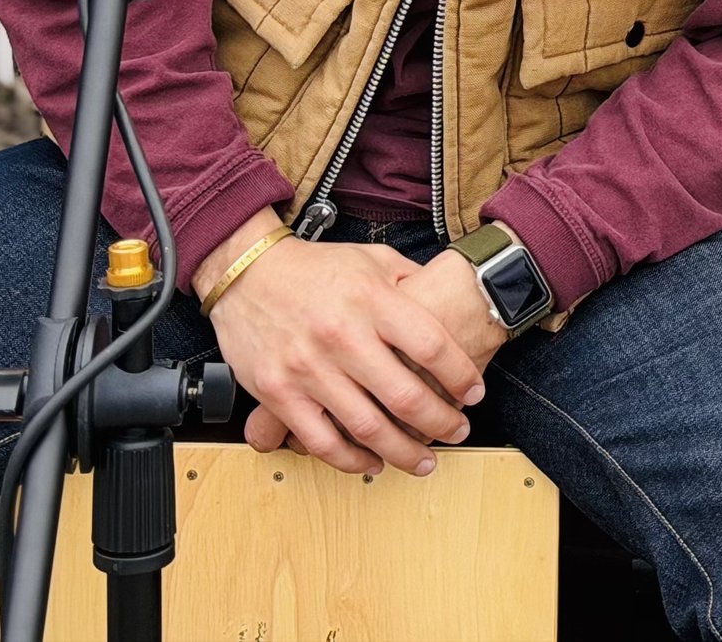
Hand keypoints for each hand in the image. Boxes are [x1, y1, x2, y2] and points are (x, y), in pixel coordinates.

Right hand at [202, 211, 488, 476]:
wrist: (246, 273)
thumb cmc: (316, 267)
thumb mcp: (374, 259)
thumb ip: (412, 283)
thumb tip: (453, 304)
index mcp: (371, 300)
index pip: (431, 346)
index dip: (460, 375)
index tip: (474, 393)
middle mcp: (342, 336)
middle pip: (405, 395)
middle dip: (441, 422)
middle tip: (459, 430)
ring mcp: (307, 368)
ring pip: (366, 427)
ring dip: (403, 451)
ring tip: (425, 460)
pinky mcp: (278, 393)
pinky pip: (321, 440)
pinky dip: (351, 460)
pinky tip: (372, 462)